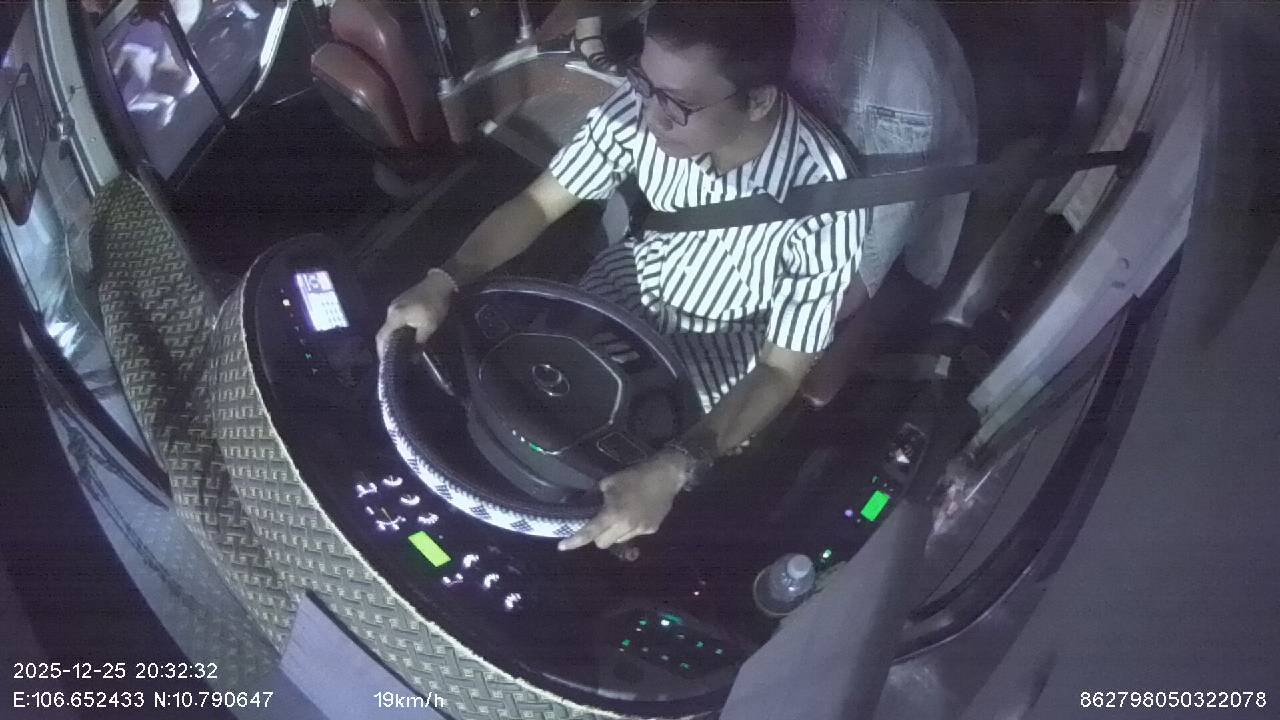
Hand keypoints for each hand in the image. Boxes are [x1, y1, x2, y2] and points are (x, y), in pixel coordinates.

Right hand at [375, 272, 453, 359]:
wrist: (439, 283)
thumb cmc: (434, 305)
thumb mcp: (429, 326)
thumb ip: (419, 342)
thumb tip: (413, 357)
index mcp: (395, 316)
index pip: (382, 336)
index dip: (381, 350)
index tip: (384, 361)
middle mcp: (391, 310)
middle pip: (384, 331)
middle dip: (387, 345)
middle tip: (393, 357)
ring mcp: (395, 304)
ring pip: (389, 324)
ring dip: (392, 336)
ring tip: (399, 348)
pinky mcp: (400, 302)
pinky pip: (394, 318)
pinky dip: (397, 328)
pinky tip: (404, 334)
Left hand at [558, 452, 688, 550]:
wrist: (666, 475)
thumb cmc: (635, 475)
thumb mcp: (609, 482)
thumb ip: (597, 498)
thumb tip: (589, 506)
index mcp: (613, 514)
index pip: (590, 532)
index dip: (575, 541)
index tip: (562, 547)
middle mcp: (626, 526)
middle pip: (603, 544)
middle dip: (598, 536)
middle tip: (602, 522)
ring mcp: (640, 530)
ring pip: (620, 540)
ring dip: (616, 532)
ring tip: (624, 514)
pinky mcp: (652, 530)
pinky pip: (635, 534)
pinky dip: (632, 527)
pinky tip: (638, 512)